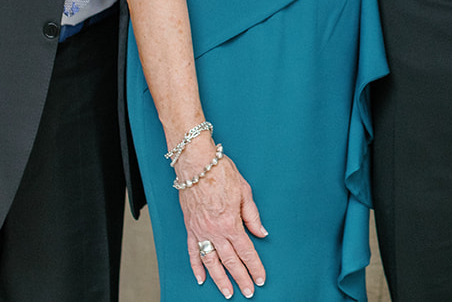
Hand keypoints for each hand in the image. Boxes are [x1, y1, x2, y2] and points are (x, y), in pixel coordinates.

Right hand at [180, 147, 266, 298]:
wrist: (196, 163)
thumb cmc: (220, 172)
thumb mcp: (245, 191)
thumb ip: (253, 216)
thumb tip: (261, 233)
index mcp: (231, 223)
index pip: (246, 251)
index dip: (254, 267)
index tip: (260, 278)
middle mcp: (215, 231)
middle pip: (230, 261)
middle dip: (240, 278)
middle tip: (248, 292)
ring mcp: (200, 231)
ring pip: (211, 262)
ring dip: (220, 279)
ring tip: (228, 292)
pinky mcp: (190, 227)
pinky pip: (192, 251)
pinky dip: (196, 266)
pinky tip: (201, 278)